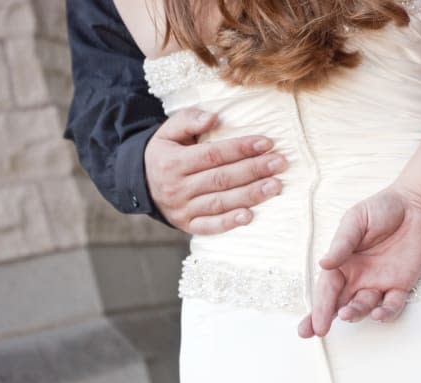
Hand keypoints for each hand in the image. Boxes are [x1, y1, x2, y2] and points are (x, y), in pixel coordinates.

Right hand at [145, 108, 287, 233]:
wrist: (140, 184)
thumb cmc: (165, 154)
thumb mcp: (168, 131)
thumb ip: (189, 120)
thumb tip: (213, 117)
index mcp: (173, 162)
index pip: (213, 154)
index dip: (241, 148)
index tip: (266, 143)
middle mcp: (177, 187)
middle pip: (221, 178)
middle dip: (254, 170)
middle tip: (280, 163)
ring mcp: (183, 209)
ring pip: (220, 202)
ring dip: (250, 195)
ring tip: (275, 186)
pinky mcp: (187, 225)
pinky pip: (209, 226)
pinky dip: (229, 223)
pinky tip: (249, 216)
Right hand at [297, 185, 420, 337]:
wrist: (416, 205)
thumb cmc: (382, 209)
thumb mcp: (356, 220)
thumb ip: (342, 243)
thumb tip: (323, 263)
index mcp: (343, 262)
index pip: (326, 288)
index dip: (318, 306)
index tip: (310, 324)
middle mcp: (358, 277)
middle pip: (338, 304)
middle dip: (324, 319)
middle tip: (317, 331)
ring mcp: (379, 283)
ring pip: (363, 307)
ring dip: (354, 313)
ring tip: (347, 314)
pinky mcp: (401, 285)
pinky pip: (393, 305)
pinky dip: (386, 313)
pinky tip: (379, 314)